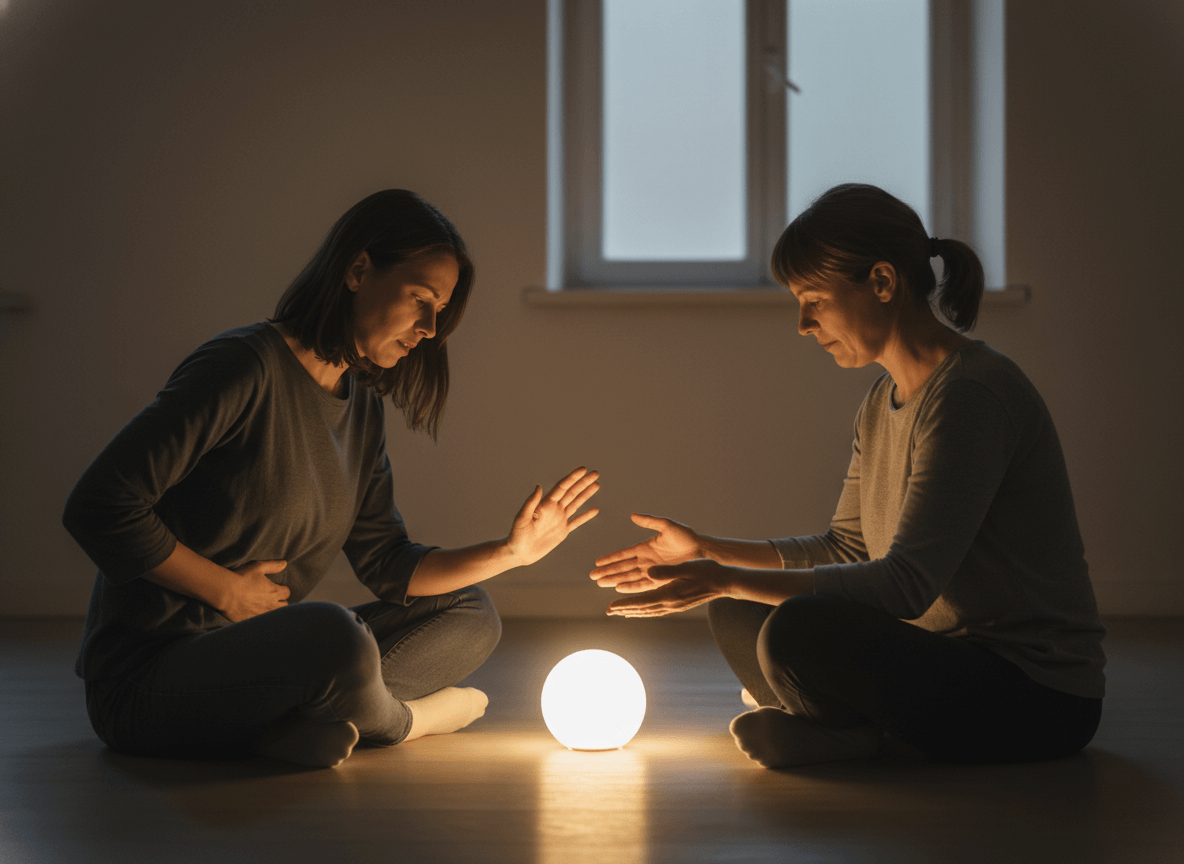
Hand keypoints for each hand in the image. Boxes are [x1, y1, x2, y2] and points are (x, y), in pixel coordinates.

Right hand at [222, 559, 290, 621]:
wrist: (224, 592)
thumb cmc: (241, 577)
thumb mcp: (258, 566)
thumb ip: (273, 565)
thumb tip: (285, 563)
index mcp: (274, 591)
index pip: (287, 592)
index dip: (282, 589)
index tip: (277, 587)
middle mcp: (271, 605)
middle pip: (284, 606)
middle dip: (280, 601)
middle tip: (272, 597)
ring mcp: (261, 615)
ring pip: (274, 615)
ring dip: (272, 610)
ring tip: (264, 605)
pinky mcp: (251, 621)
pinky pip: (261, 622)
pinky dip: (260, 618)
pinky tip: (254, 613)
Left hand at [506, 467, 599, 566]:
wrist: (519, 553)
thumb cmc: (516, 535)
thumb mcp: (521, 518)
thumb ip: (531, 503)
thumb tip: (539, 486)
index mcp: (545, 504)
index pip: (562, 487)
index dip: (573, 478)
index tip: (583, 469)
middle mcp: (554, 509)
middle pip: (572, 492)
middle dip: (584, 483)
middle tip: (596, 473)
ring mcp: (559, 520)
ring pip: (576, 504)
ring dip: (586, 494)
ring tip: (597, 484)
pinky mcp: (562, 532)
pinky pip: (577, 522)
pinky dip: (586, 516)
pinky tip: (595, 509)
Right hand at [590, 513, 701, 591]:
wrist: (701, 550)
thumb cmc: (685, 536)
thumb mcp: (666, 525)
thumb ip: (649, 521)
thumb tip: (632, 515)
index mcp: (645, 547)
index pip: (623, 554)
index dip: (610, 558)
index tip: (597, 562)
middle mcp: (646, 561)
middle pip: (622, 568)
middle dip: (607, 572)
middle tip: (592, 577)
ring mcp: (652, 570)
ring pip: (629, 577)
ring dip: (614, 580)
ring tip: (600, 583)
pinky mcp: (660, 578)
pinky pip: (642, 584)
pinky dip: (630, 586)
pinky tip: (619, 588)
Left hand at [606, 559, 727, 617]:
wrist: (725, 582)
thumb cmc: (706, 571)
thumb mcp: (686, 568)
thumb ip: (667, 572)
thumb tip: (648, 573)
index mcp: (670, 595)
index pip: (642, 601)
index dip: (625, 604)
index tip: (611, 607)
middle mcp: (670, 604)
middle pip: (643, 609)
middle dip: (625, 610)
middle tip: (608, 612)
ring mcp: (675, 606)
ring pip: (649, 611)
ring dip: (634, 612)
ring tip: (621, 612)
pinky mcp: (679, 605)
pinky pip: (657, 610)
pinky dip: (646, 611)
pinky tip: (643, 610)